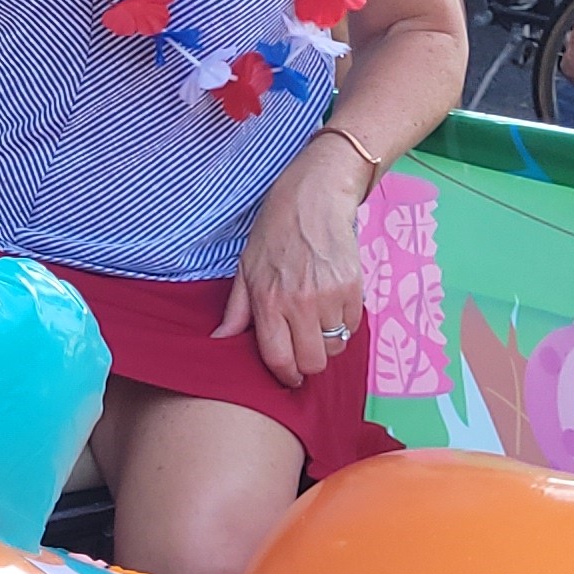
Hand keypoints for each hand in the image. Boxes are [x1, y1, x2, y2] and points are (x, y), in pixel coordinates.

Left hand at [216, 131, 369, 388]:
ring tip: (317, 321)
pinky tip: (332, 305)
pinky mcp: (354, 287)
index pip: (279, 358)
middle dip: (308, 362)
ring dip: (328, 341)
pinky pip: (353, 326)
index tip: (288, 376)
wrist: (314, 197)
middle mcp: (299, 303)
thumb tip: (219, 339)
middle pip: (313, 362)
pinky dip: (344, 324)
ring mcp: (330, 295)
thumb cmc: (274, 231)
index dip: (285, 375)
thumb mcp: (246, 268)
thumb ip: (236, 310)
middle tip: (304, 346)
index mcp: (268, 301)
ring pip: (336, 346)